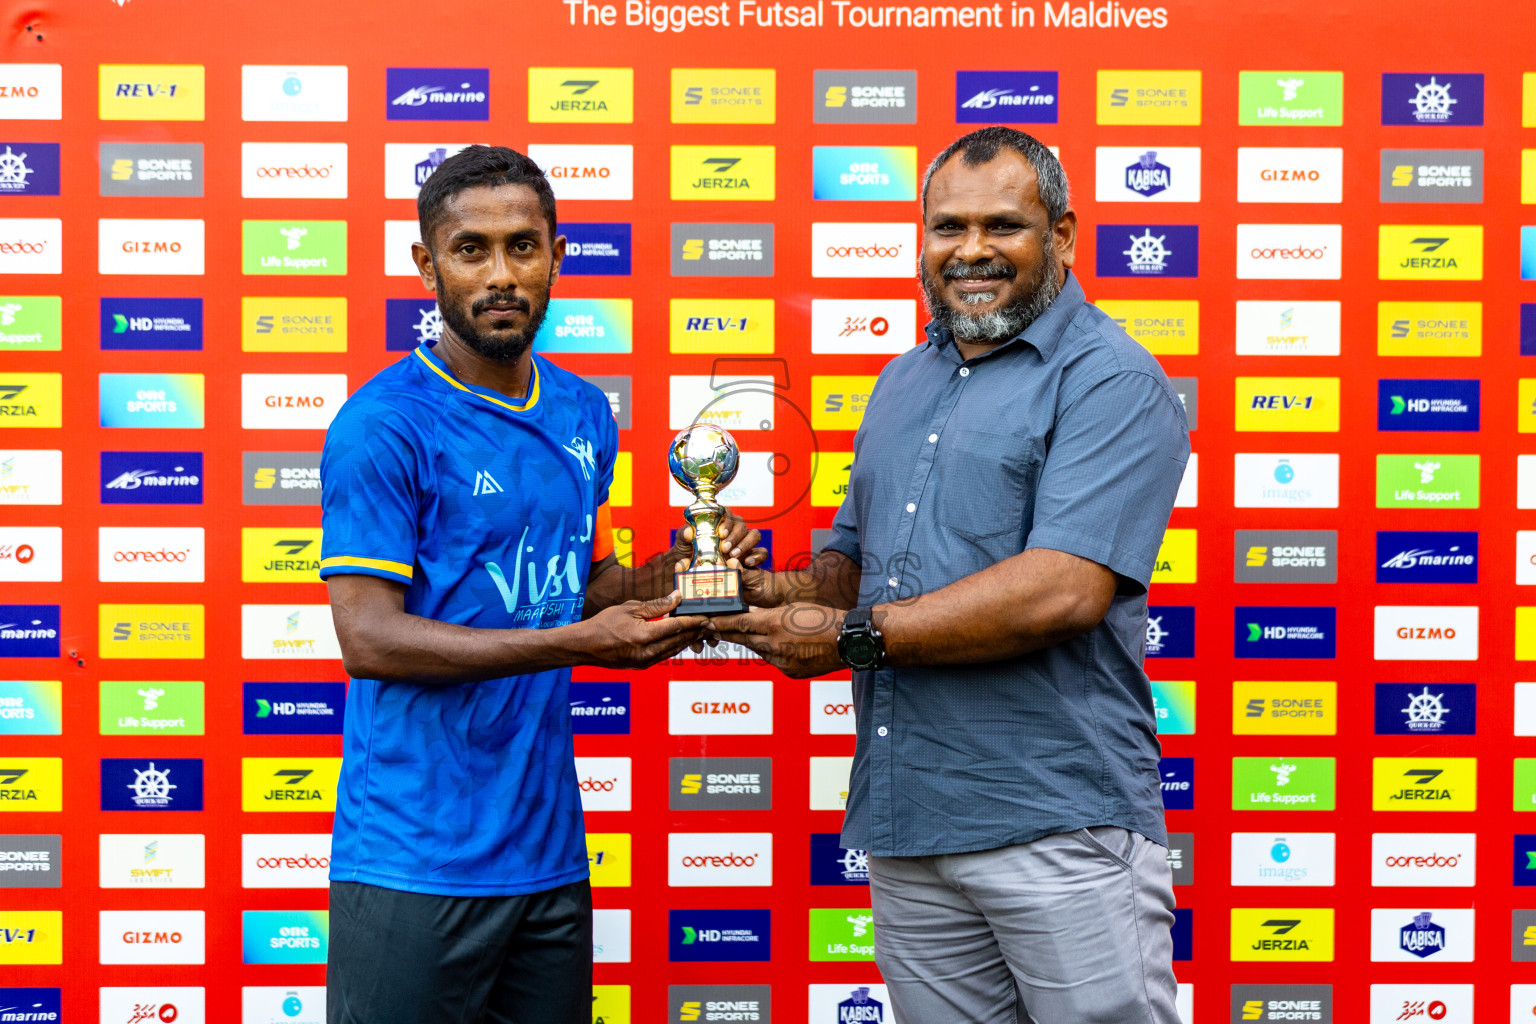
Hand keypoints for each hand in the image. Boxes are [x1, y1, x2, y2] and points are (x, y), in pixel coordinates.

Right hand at [579, 591, 709, 668]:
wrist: (585, 646)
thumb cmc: (604, 624)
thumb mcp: (630, 608)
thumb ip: (656, 605)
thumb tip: (677, 598)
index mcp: (644, 636)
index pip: (676, 627)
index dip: (693, 621)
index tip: (706, 616)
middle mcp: (647, 652)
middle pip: (679, 641)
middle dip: (696, 631)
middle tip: (709, 623)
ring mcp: (645, 662)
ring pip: (674, 650)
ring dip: (688, 640)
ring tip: (699, 630)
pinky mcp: (642, 666)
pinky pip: (665, 655)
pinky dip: (675, 646)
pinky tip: (681, 638)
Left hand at [675, 511, 766, 569]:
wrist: (695, 573)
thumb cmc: (688, 554)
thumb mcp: (682, 545)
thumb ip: (684, 536)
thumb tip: (689, 532)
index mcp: (719, 522)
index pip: (727, 513)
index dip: (726, 520)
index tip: (721, 533)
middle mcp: (734, 530)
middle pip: (741, 524)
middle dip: (735, 536)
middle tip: (726, 549)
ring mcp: (745, 542)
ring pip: (755, 534)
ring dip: (746, 544)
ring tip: (735, 556)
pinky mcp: (752, 556)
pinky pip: (762, 552)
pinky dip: (758, 556)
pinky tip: (748, 563)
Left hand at [709, 604, 845, 677]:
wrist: (847, 640)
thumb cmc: (823, 618)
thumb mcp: (792, 608)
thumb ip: (769, 614)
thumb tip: (751, 616)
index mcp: (774, 624)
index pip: (739, 623)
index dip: (720, 622)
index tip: (705, 621)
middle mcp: (774, 645)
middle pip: (743, 638)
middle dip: (727, 633)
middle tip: (711, 628)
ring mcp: (781, 661)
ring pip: (759, 650)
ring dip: (755, 642)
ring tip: (756, 633)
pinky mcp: (789, 671)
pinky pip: (775, 661)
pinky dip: (774, 653)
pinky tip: (785, 646)